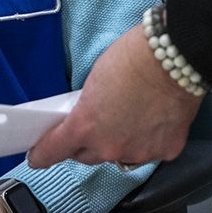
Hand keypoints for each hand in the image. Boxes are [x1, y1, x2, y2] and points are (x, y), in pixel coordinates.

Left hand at [28, 24, 201, 168]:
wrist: (174, 55)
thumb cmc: (133, 57)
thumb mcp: (94, 80)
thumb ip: (87, 109)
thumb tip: (90, 119)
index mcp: (86, 127)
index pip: (54, 151)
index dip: (43, 154)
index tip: (37, 157)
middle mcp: (110, 147)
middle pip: (88, 156)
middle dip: (87, 144)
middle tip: (94, 125)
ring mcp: (139, 152)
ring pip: (122, 155)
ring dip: (120, 141)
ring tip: (131, 116)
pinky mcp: (165, 151)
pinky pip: (150, 150)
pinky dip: (149, 139)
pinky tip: (154, 118)